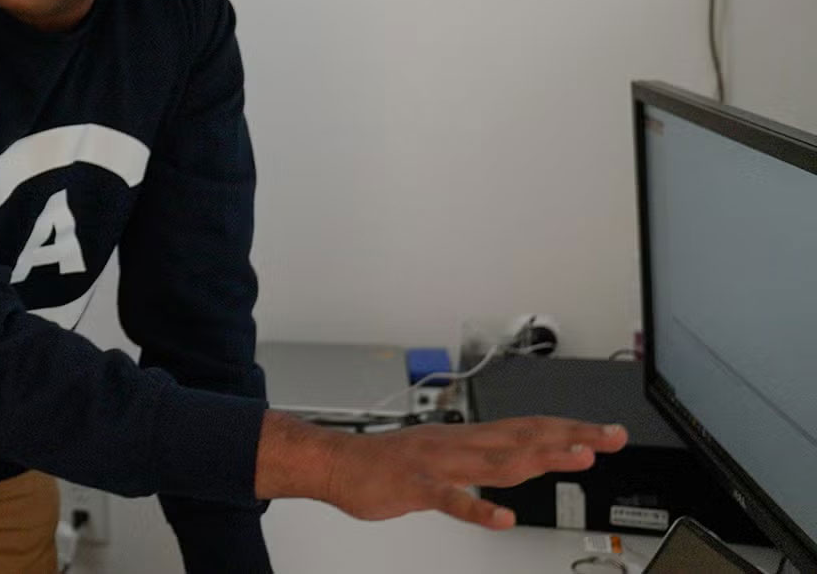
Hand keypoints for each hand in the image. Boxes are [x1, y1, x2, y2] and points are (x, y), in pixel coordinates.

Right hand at [255, 410, 629, 528]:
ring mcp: (438, 464)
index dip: (568, 428)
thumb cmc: (386, 463)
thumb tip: (516, 460)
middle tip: (610, 438)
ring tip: (576, 459)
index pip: (528, 427)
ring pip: (496, 460)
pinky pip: (450, 499)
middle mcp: (459, 443)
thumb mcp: (442, 454)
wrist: (335, 462)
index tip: (604, 432)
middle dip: (570, 437)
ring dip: (540, 458)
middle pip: (523, 436)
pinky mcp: (415, 488)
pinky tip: (502, 519)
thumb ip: (479, 458)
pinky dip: (477, 508)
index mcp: (466, 436)